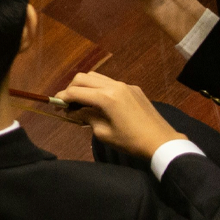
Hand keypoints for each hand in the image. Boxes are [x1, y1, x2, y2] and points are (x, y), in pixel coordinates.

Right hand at [55, 71, 181, 161]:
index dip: (62, 97)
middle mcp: (114, 85)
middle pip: (83, 78)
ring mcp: (125, 85)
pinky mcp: (134, 89)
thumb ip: (87, 118)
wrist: (163, 143)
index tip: (56, 104)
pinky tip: (102, 102)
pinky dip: (100, 88)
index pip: (76, 91)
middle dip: (71, 88)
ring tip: (83, 100)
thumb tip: (77, 112)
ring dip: (85, 85)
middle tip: (68, 103)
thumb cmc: (132, 142)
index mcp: (105, 97)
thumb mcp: (105, 134)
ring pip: (97, 76)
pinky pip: (111, 82)